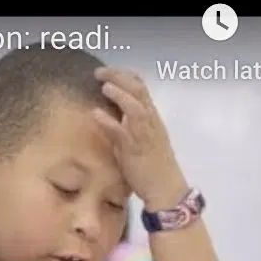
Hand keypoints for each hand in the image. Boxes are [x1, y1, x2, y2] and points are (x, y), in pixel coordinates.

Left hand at [92, 67, 187, 210]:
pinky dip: (108, 122)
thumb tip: (111, 117)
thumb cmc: (152, 167)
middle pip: (138, 90)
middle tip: (99, 72)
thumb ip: (128, 127)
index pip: (141, 87)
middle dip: (118, 77)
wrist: (165, 189)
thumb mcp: (142, 140)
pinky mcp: (135, 150)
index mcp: (152, 117)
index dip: (124, 75)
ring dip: (119, 95)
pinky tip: (95, 114)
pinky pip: (122, 133)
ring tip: (104, 86)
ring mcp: (144, 135)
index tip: (108, 71)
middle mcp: (150, 121)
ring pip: (135, 107)